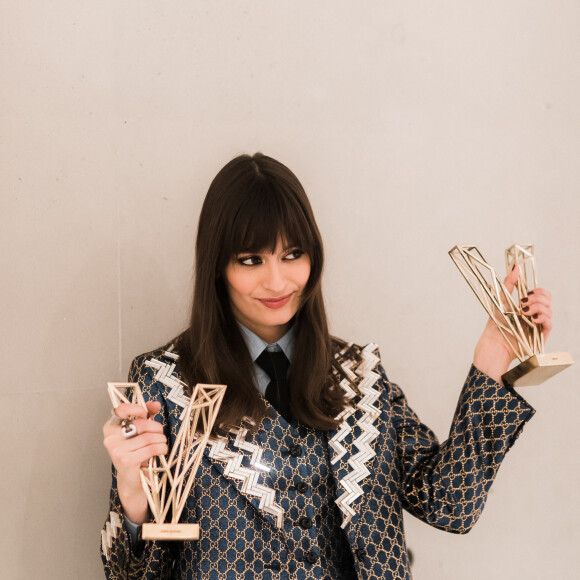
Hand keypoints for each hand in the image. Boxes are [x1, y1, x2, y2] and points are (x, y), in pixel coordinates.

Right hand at [103, 401, 166, 523]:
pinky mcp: (126, 461)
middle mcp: (110, 439)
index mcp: (110, 428)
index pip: (120, 410)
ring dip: (161, 440)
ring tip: (162, 443)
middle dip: (156, 428)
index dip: (136, 409)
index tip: (145, 413)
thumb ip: (146, 415)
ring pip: (148, 437)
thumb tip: (156, 404)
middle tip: (160, 433)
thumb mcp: (140, 431)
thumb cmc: (136, 452)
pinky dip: (161, 448)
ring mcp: (117, 450)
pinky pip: (150, 449)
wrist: (132, 479)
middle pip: (140, 424)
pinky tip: (162, 450)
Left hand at [473, 265, 552, 383]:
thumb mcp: (501, 299)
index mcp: (528, 305)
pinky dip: (542, 317)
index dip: (537, 290)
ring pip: (549, 309)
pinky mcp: (541, 335)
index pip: (541, 293)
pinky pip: (549, 322)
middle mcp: (535, 314)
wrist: (494, 342)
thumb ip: (509, 283)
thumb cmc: (497, 323)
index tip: (526, 291)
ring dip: (536, 306)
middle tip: (523, 301)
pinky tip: (531, 318)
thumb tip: (516, 266)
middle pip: (548, 299)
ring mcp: (539, 324)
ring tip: (523, 311)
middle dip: (537, 297)